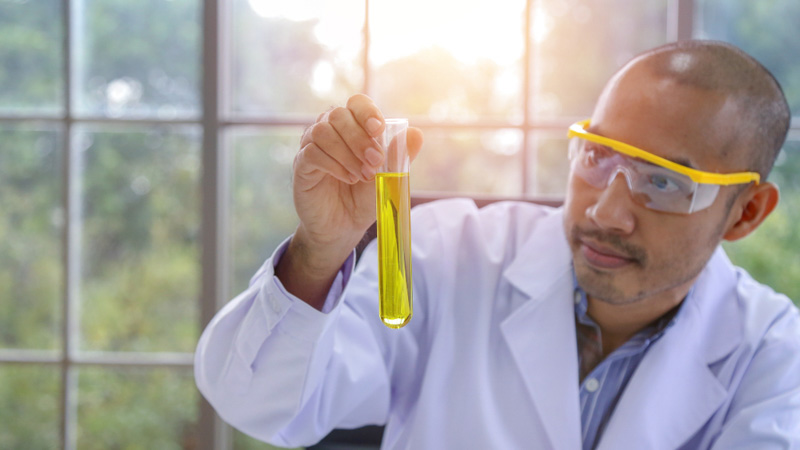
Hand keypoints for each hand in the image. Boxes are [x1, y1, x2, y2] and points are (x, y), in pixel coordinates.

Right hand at [277, 94, 422, 307]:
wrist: (344, 227)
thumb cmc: (365, 198)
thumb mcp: (388, 177)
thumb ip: (400, 156)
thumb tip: (416, 134)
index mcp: (353, 128)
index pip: (356, 103)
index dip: (366, 112)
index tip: (378, 130)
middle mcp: (330, 131)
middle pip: (338, 115)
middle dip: (359, 137)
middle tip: (375, 162)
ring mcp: (312, 146)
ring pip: (322, 131)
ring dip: (347, 153)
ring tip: (362, 175)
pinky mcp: (301, 165)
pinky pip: (312, 152)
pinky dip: (333, 164)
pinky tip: (348, 178)